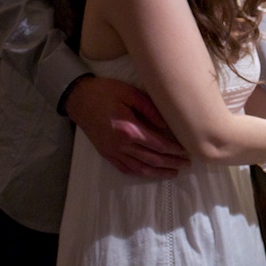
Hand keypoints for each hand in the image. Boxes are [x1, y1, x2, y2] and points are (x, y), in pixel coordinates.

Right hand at [65, 76, 189, 176]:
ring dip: (158, 172)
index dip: (174, 150)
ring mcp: (113, 152)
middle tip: (186, 164)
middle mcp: (122, 145)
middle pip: (152, 159)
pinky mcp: (106, 154)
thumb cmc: (105, 92)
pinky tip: (150, 173)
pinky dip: (140, 172)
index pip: (158, 144)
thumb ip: (150, 109)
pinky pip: (126, 168)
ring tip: (173, 173)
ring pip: (140, 168)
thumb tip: (166, 125)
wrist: (78, 99)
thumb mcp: (130, 93)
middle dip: (171, 163)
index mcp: (129, 129)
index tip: (187, 151)